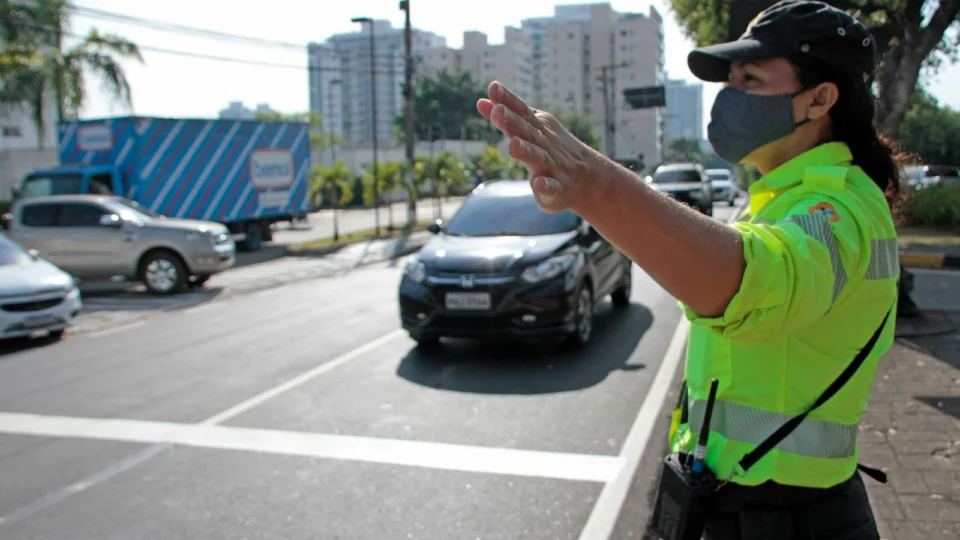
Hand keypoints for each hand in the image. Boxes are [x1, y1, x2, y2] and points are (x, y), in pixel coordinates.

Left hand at [477, 81, 600, 212]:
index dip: (508, 100)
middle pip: (527, 132)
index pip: (522, 112)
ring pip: (539, 158)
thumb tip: (481, 101)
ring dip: (526, 151)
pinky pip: (552, 188)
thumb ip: (508, 116)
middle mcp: (545, 145)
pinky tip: (539, 184)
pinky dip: (546, 186)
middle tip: (497, 111)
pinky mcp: (557, 190)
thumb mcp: (530, 130)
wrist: (588, 178)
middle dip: (512, 122)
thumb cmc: (551, 150)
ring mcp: (553, 167)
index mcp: (537, 129)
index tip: (493, 87)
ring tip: (513, 145)